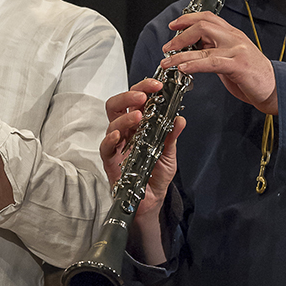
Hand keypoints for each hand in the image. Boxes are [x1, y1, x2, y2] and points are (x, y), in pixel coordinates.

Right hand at [101, 78, 184, 220]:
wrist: (152, 201)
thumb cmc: (156, 174)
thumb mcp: (169, 153)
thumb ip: (172, 136)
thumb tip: (180, 119)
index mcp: (138, 125)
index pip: (135, 100)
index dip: (144, 88)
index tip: (158, 85)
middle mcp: (125, 132)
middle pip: (117, 105)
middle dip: (129, 95)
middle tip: (144, 94)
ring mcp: (116, 145)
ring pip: (111, 123)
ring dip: (125, 116)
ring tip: (139, 115)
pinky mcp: (110, 161)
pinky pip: (105, 147)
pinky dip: (110, 139)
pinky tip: (118, 135)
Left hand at [159, 12, 277, 114]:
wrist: (276, 89)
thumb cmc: (254, 77)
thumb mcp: (231, 59)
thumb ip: (215, 52)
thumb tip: (193, 51)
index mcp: (232, 35)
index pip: (208, 18)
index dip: (188, 18)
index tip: (174, 25)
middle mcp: (234, 38)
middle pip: (203, 26)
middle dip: (180, 35)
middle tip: (168, 47)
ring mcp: (237, 50)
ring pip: (203, 45)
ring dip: (180, 54)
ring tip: (167, 62)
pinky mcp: (238, 65)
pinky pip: (211, 62)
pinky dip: (194, 65)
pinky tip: (183, 68)